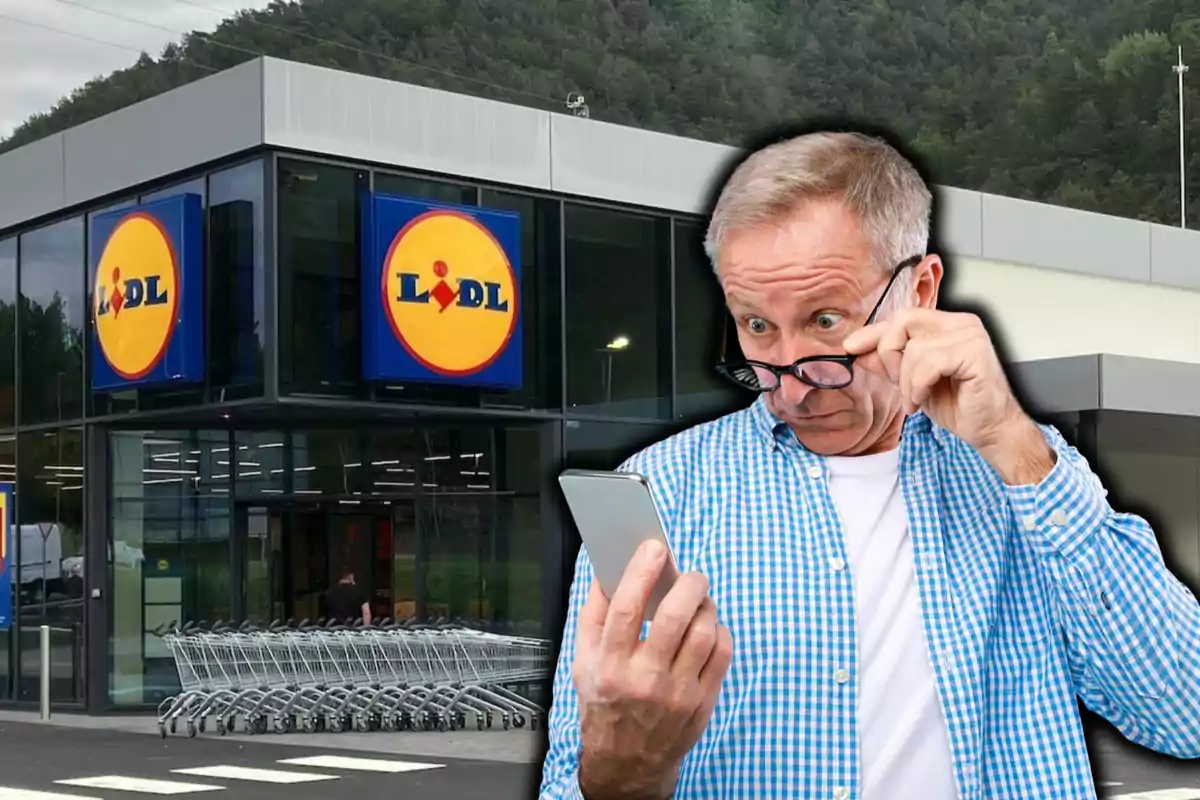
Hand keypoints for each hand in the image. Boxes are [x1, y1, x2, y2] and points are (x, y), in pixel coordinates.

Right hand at [571, 540, 733, 799]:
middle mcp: (644, 679)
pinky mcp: (703, 702)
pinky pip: (723, 654)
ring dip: (706, 605)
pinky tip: (708, 627)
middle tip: (690, 575)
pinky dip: (720, 631)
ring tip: (699, 600)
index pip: (627, 610)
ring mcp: (678, 693)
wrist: (627, 763)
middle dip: (688, 584)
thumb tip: (606, 571)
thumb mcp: (583, 662)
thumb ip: (594, 615)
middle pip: (674, 617)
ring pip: (704, 632)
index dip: (642, 572)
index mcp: (610, 665)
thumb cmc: (604, 704)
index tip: (655, 548)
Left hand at [843, 308, 1054, 482]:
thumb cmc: (958, 404)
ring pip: (913, 348)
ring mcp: (970, 335)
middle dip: (888, 354)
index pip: (901, 317)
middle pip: (903, 322)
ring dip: (906, 381)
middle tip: (895, 381)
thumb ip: (888, 362)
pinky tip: (923, 400)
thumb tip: (855, 349)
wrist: (989, 429)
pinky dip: (918, 386)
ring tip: (914, 399)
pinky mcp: (975, 353)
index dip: (872, 332)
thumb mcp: (911, 381)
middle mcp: (961, 323)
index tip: (850, 348)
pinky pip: (928, 364)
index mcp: (947, 324)